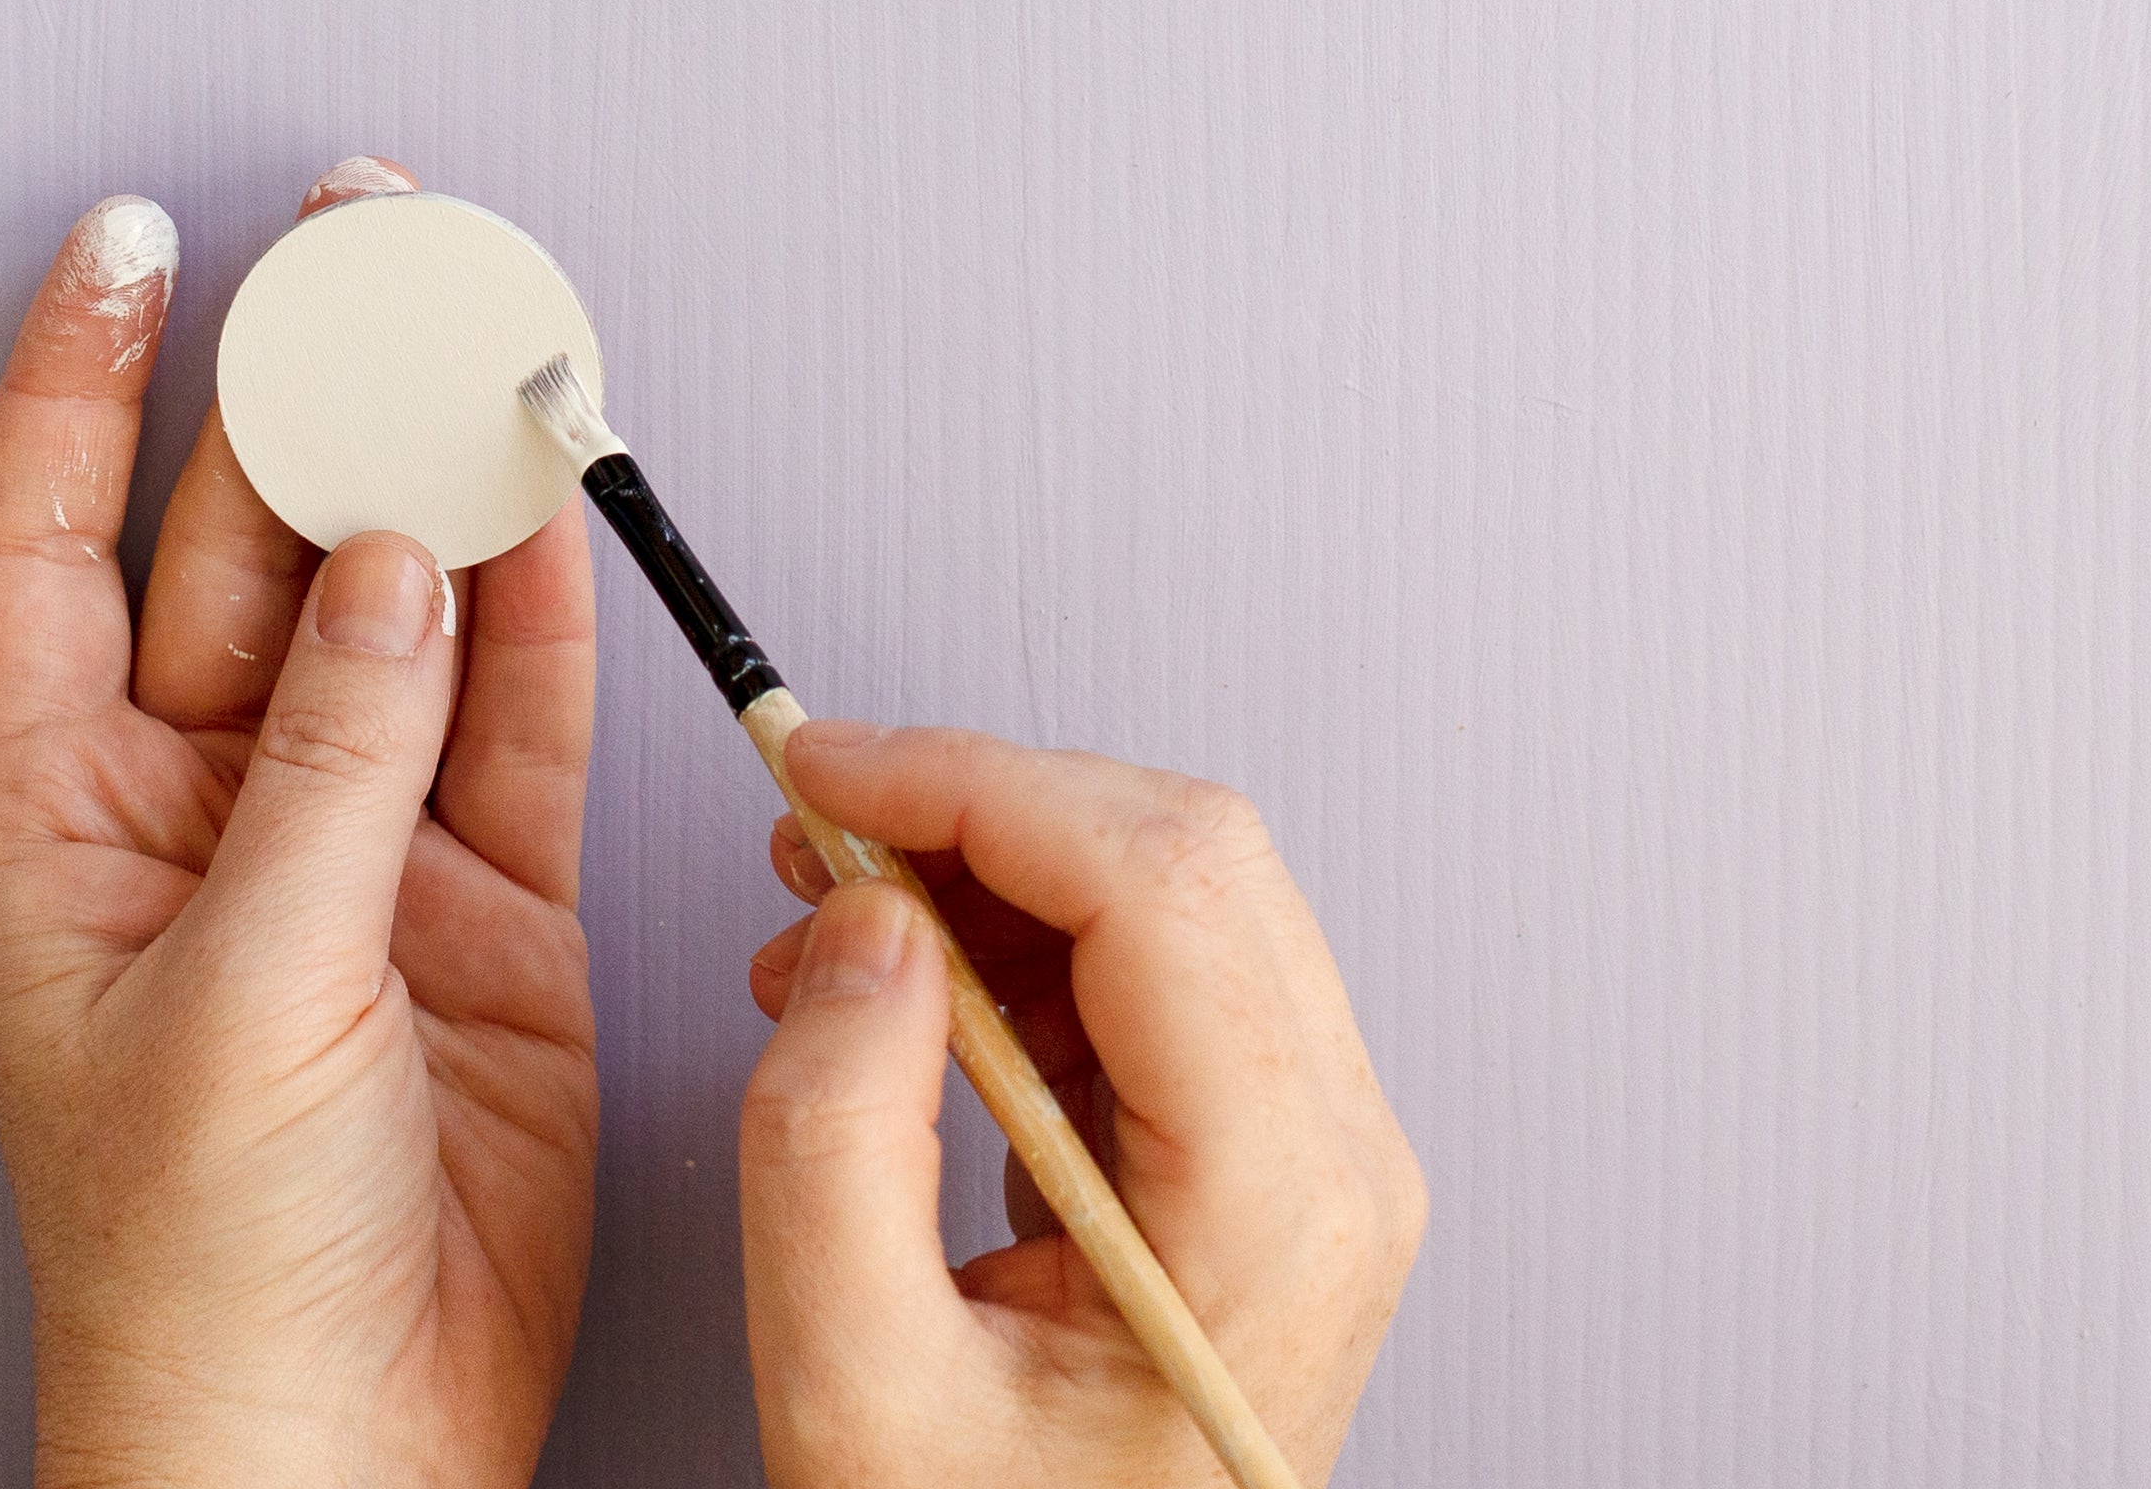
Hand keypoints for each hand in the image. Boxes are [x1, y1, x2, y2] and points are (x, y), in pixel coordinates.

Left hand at [0, 162, 599, 1488]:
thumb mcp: (239, 1000)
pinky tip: (554, 486)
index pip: (40, 544)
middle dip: (305, 389)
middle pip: (246, 544)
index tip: (131, 242)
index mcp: (58, 820)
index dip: (76, 387)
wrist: (337, 1457)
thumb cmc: (199, 1283)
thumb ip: (327, 767)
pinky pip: (517, 716)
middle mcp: (198, 812)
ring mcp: (352, 851)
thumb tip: (378, 563)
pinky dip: (543, 602)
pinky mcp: (488, 910)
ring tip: (482, 318)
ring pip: (395, 604)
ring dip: (436, 467)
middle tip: (371, 248)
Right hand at [737, 722, 1420, 1486]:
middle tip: (812, 829)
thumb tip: (863, 921)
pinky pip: (1159, 976)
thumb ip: (835, 1133)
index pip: (1157, 886)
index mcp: (1276, 1213)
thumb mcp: (854, 1381)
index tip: (822, 770)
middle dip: (980, 804)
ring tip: (828, 927)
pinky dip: (1021, 940)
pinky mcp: (1265, 1165)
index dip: (975, 787)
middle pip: (1185, 855)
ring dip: (991, 865)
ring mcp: (1316, 1163)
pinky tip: (899, 993)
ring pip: (1176, 891)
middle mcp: (1338, 1166)